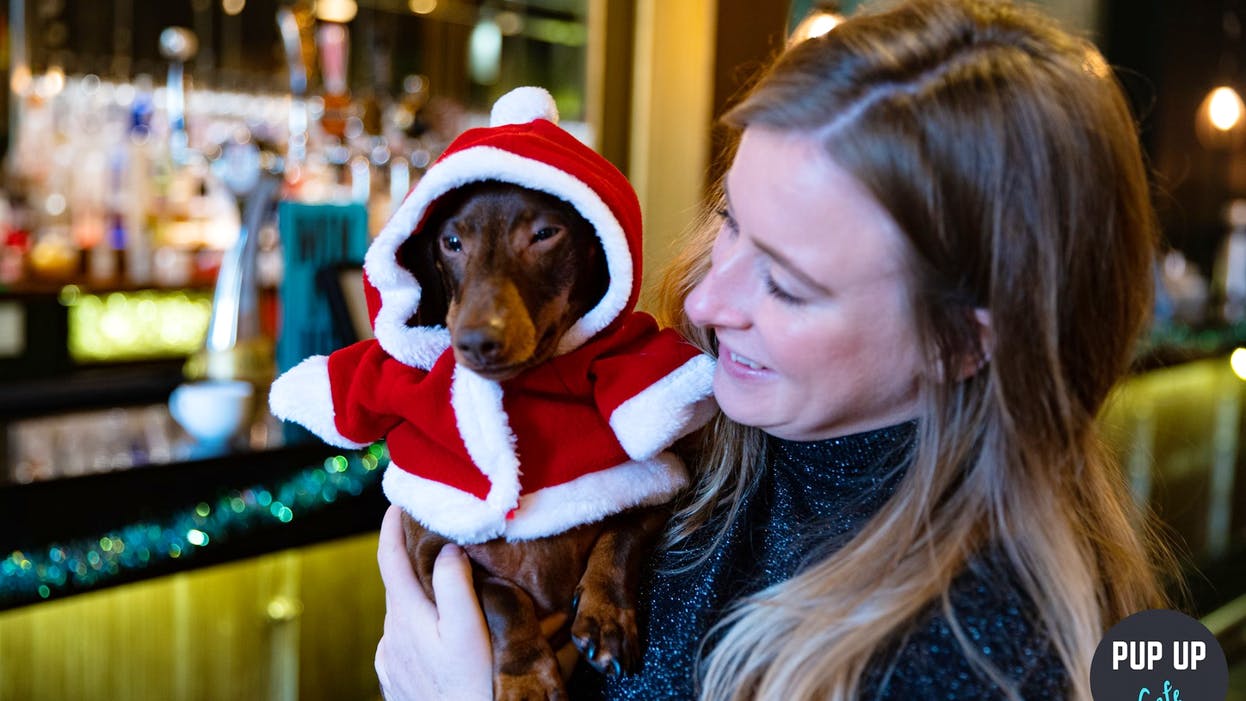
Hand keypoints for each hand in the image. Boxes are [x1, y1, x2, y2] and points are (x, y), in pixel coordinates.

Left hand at [374, 505, 492, 700]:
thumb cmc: (472, 684)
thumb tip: (446, 548)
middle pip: (398, 584)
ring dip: (418, 596)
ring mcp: (389, 658)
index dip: (391, 527)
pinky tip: (439, 632)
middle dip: (413, 560)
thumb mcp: (469, 630)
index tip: (397, 503)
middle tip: (437, 539)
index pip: (389, 558)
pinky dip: (417, 625)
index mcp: (405, 615)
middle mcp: (390, 634)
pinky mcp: (394, 676)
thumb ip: (454, 585)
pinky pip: (403, 639)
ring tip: (447, 588)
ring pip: (402, 612)